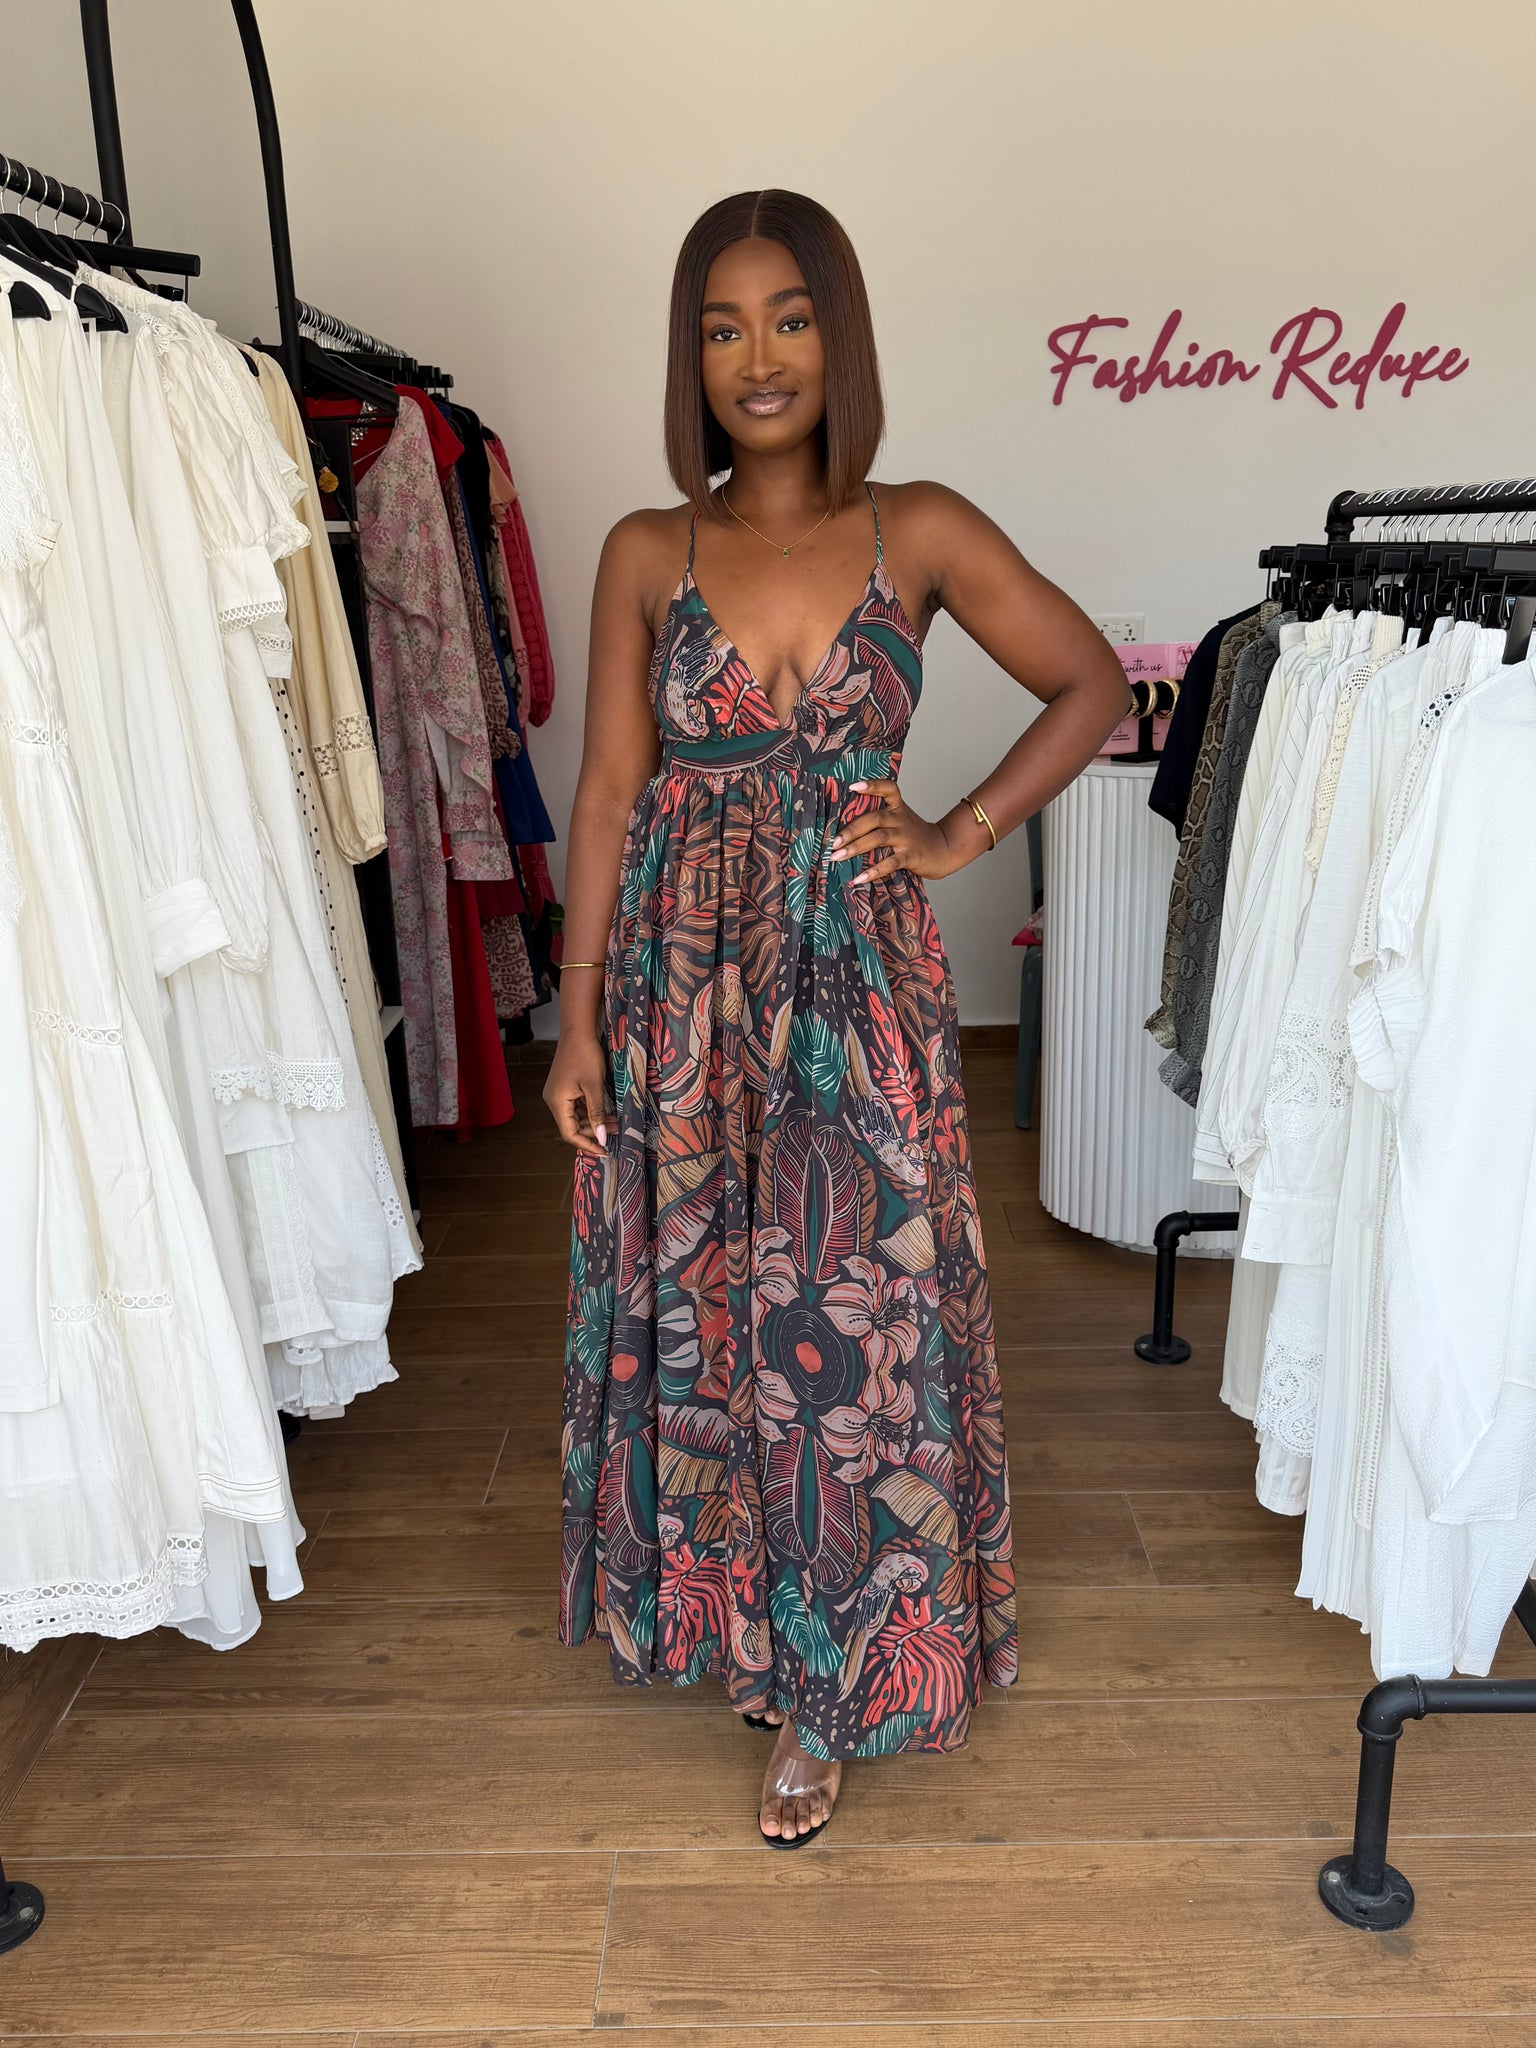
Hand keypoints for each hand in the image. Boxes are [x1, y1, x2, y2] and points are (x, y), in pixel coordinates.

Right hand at [543, 1031, 609, 1158]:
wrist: (578, 1031)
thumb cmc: (585, 1056)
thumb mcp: (594, 1087)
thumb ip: (597, 1114)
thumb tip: (602, 1138)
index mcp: (557, 1102)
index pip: (570, 1134)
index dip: (587, 1144)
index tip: (604, 1151)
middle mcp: (554, 1100)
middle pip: (572, 1126)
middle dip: (594, 1131)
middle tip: (616, 1130)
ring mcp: (558, 1094)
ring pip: (576, 1117)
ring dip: (594, 1121)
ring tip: (615, 1121)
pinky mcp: (564, 1088)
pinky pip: (576, 1106)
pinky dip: (590, 1111)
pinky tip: (606, 1111)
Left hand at [828, 778, 963, 885]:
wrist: (944, 849)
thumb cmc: (915, 836)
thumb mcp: (900, 820)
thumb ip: (879, 819)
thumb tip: (843, 829)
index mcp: (897, 807)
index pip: (887, 789)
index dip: (872, 786)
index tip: (853, 786)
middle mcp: (901, 819)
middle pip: (874, 818)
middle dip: (850, 829)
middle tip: (832, 841)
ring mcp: (906, 837)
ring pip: (878, 838)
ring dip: (855, 847)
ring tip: (837, 857)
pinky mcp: (911, 855)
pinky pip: (890, 862)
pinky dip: (873, 870)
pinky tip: (859, 877)